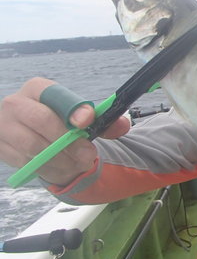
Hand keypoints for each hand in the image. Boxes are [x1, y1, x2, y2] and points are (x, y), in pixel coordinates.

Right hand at [0, 77, 129, 186]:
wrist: (31, 133)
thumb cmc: (59, 121)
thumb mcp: (78, 116)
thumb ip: (101, 120)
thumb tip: (122, 125)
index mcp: (37, 89)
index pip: (53, 94)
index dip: (71, 108)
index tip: (87, 122)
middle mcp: (15, 103)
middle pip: (41, 121)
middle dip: (69, 141)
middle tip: (89, 155)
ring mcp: (3, 127)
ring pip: (33, 147)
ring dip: (61, 160)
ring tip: (81, 165)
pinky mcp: (0, 148)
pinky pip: (26, 163)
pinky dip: (49, 169)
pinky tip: (65, 170)